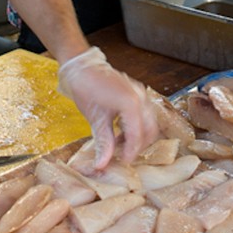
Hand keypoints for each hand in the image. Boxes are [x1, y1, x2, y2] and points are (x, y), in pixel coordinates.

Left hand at [58, 47, 158, 168]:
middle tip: (123, 155)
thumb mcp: (95, 119)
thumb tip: (102, 165)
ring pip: (150, 122)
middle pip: (150, 130)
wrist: (83, 67)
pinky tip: (121, 131)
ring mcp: (141, 93)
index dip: (131, 152)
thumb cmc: (87, 89)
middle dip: (138, 145)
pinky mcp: (137, 92)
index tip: (123, 163)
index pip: (138, 136)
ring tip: (120, 143)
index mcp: (131, 103)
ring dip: (138, 136)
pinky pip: (145, 113)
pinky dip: (137, 125)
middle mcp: (140, 97)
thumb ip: (103, 143)